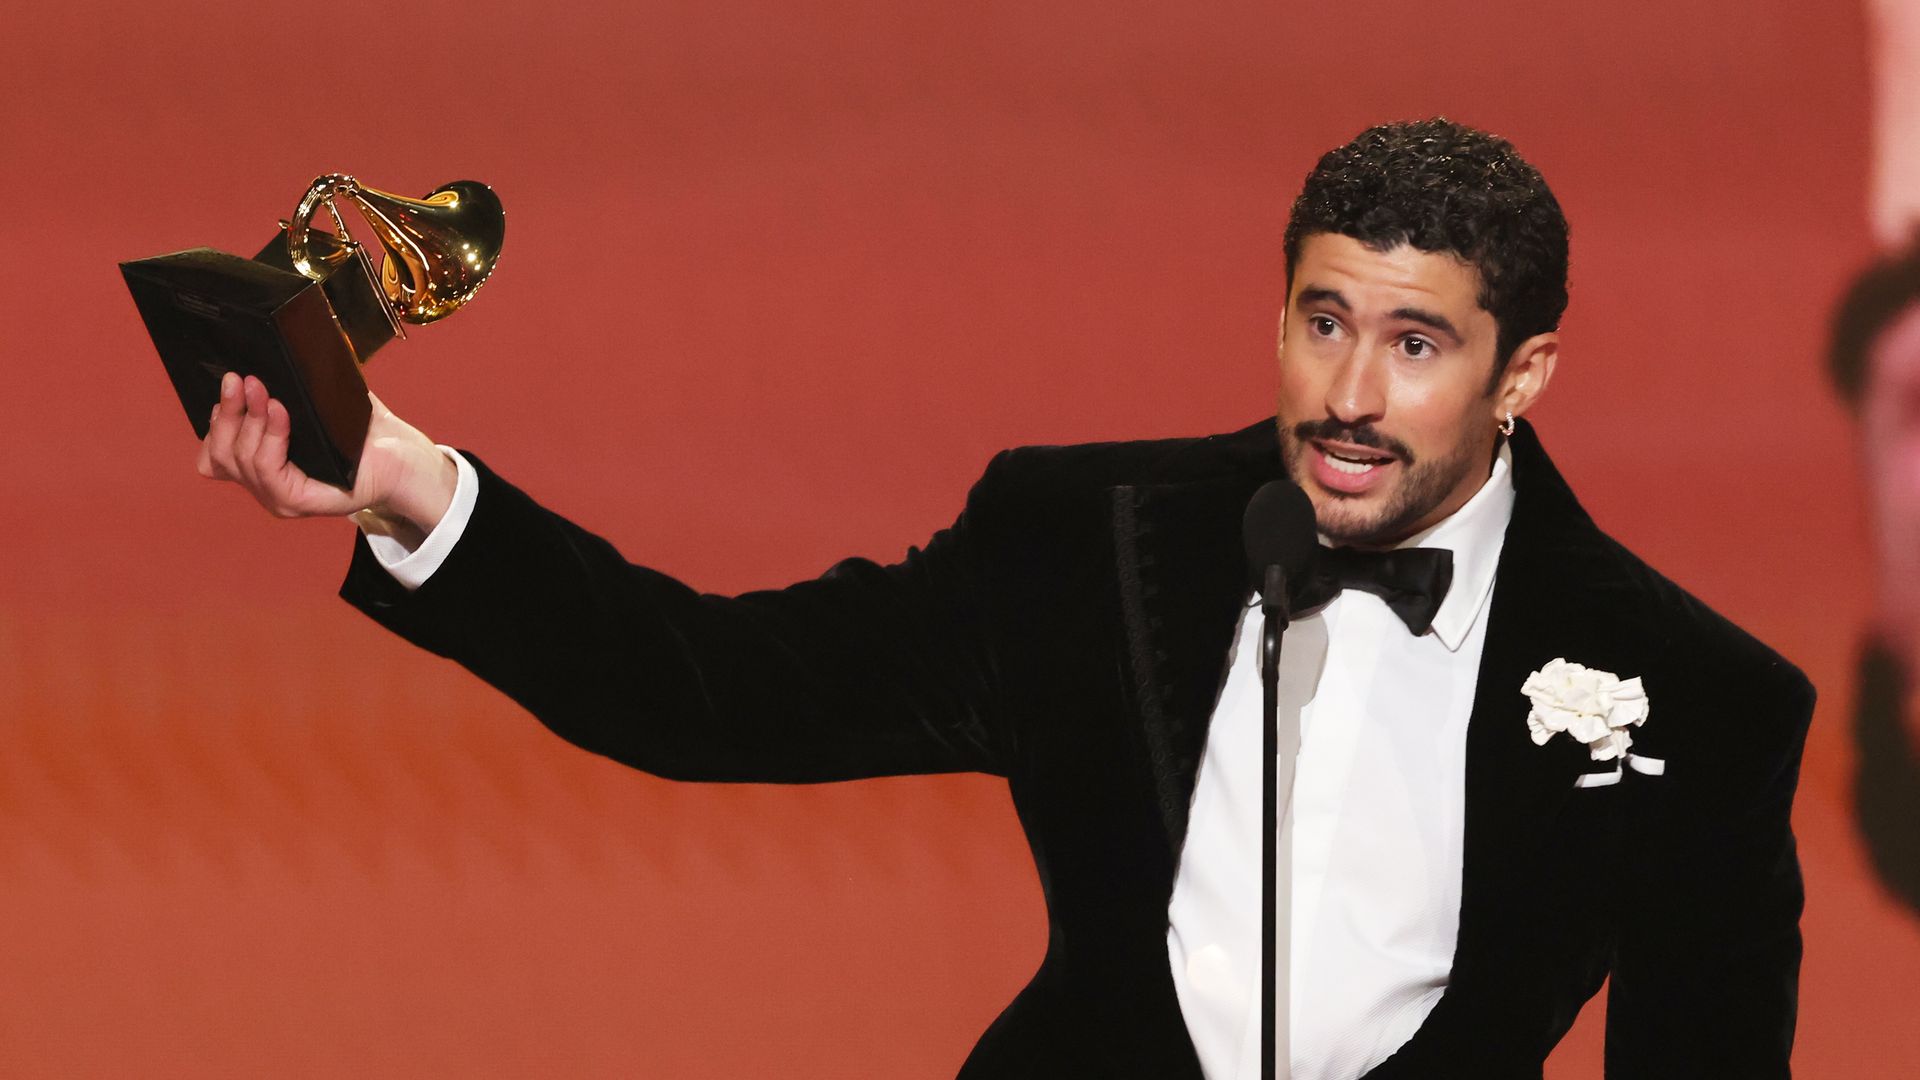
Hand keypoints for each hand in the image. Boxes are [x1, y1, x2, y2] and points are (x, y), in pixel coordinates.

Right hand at [196, 372, 457, 549]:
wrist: (402, 455)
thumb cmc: (360, 431)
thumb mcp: (317, 404)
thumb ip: (289, 388)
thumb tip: (268, 348)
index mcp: (263, 466)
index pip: (215, 454)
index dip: (215, 421)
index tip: (228, 383)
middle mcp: (265, 486)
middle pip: (220, 455)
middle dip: (227, 412)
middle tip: (239, 379)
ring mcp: (279, 499)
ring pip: (241, 459)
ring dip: (249, 418)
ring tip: (261, 389)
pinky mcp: (298, 503)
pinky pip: (269, 469)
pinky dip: (270, 436)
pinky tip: (280, 410)